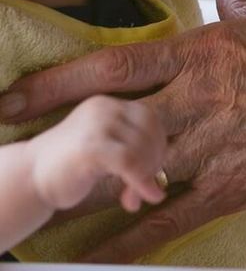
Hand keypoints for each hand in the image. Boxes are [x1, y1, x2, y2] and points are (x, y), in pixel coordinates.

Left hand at [0, 0, 245, 263]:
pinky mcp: (232, 190)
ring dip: (80, 189)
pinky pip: (165, 223)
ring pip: (127, 173)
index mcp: (214, 51)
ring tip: (38, 204)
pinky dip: (123, 243)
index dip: (61, 79)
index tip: (20, 92)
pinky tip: (91, 256)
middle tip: (9, 145)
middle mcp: (202, 100)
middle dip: (52, 135)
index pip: (120, 64)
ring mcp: (213, 149)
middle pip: (108, 120)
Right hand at [29, 96, 165, 214]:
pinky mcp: (90, 146)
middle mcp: (105, 107)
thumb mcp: (108, 152)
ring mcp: (97, 124)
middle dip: (155, 161)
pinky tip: (133, 200)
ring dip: (145, 177)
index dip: (158, 146)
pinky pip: (130, 161)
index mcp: (110, 104)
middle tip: (145, 187)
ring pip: (142, 146)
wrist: (27, 180)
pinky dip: (139, 182)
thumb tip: (159, 185)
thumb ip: (134, 155)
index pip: (151, 117)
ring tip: (132, 197)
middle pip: (151, 128)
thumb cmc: (69, 170)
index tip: (152, 171)